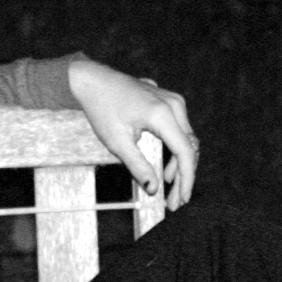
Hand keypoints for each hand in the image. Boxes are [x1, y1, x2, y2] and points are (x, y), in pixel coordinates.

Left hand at [67, 57, 197, 208]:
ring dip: (180, 164)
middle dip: (184, 176)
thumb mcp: (117, 142)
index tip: (182, 199)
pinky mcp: (168, 101)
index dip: (187, 179)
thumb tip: (153, 188)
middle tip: (174, 200)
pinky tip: (167, 167)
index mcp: (162, 114)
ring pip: (186, 139)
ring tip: (170, 187)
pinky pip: (180, 130)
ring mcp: (173, 100)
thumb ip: (138, 166)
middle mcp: (173, 105)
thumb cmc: (101, 108)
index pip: (185, 152)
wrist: (92, 80)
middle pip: (189, 147)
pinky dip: (175, 150)